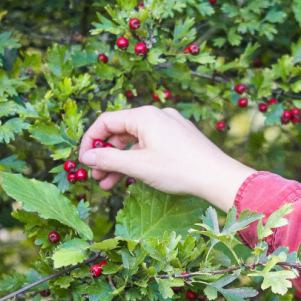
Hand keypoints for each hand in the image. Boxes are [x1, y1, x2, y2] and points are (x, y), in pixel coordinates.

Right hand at [78, 106, 256, 211]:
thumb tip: (87, 157)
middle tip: (96, 177)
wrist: (218, 177)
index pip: (106, 121)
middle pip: (121, 132)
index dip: (90, 140)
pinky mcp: (179, 138)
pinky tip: (132, 178)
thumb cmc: (179, 169)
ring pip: (136, 142)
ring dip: (121, 162)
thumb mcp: (138, 166)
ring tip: (109, 184)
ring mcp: (170, 126)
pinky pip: (151, 145)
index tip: (83, 160)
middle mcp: (157, 115)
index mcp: (145, 116)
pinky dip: (138, 160)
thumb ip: (109, 159)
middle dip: (106, 155)